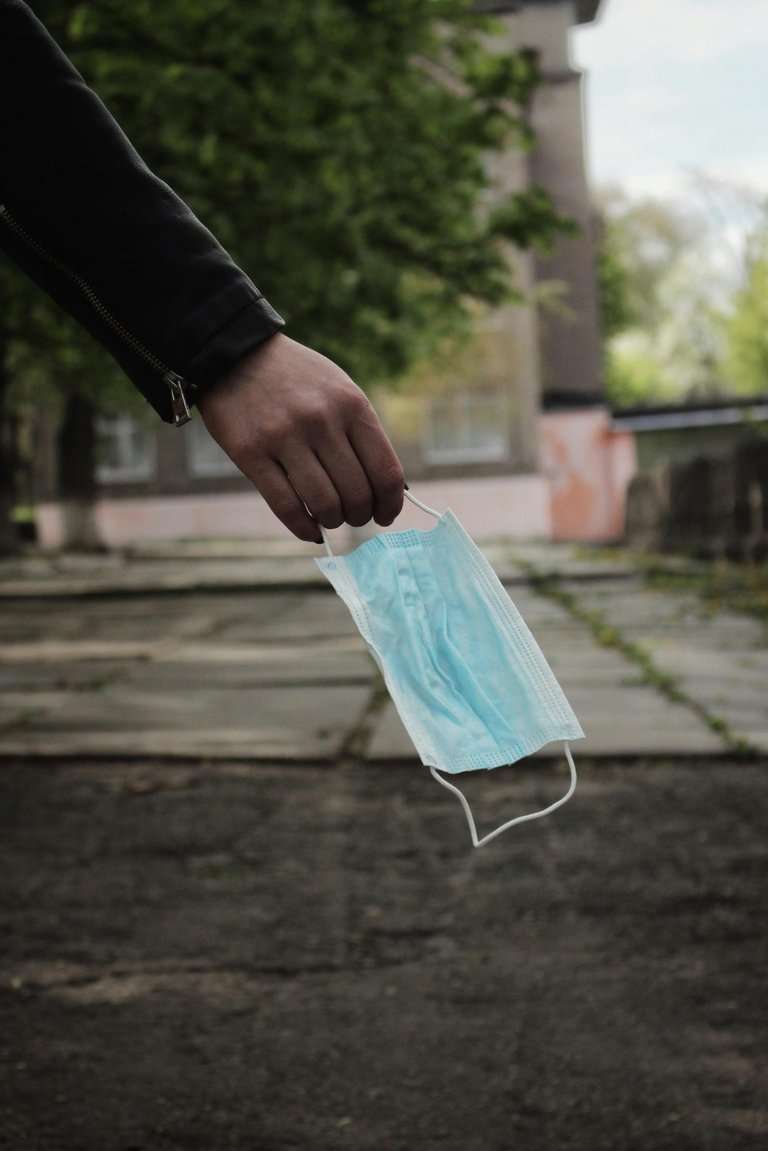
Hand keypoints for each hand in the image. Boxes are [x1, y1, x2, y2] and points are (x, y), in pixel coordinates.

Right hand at [196, 333, 404, 542]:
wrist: (236, 352)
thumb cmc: (297, 379)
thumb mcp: (340, 390)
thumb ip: (362, 434)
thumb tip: (388, 489)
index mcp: (351, 405)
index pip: (385, 471)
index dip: (390, 503)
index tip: (386, 514)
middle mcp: (321, 421)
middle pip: (357, 494)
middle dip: (360, 516)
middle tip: (353, 516)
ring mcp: (284, 438)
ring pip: (324, 505)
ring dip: (333, 522)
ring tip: (330, 518)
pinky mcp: (250, 454)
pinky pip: (286, 507)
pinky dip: (304, 528)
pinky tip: (310, 530)